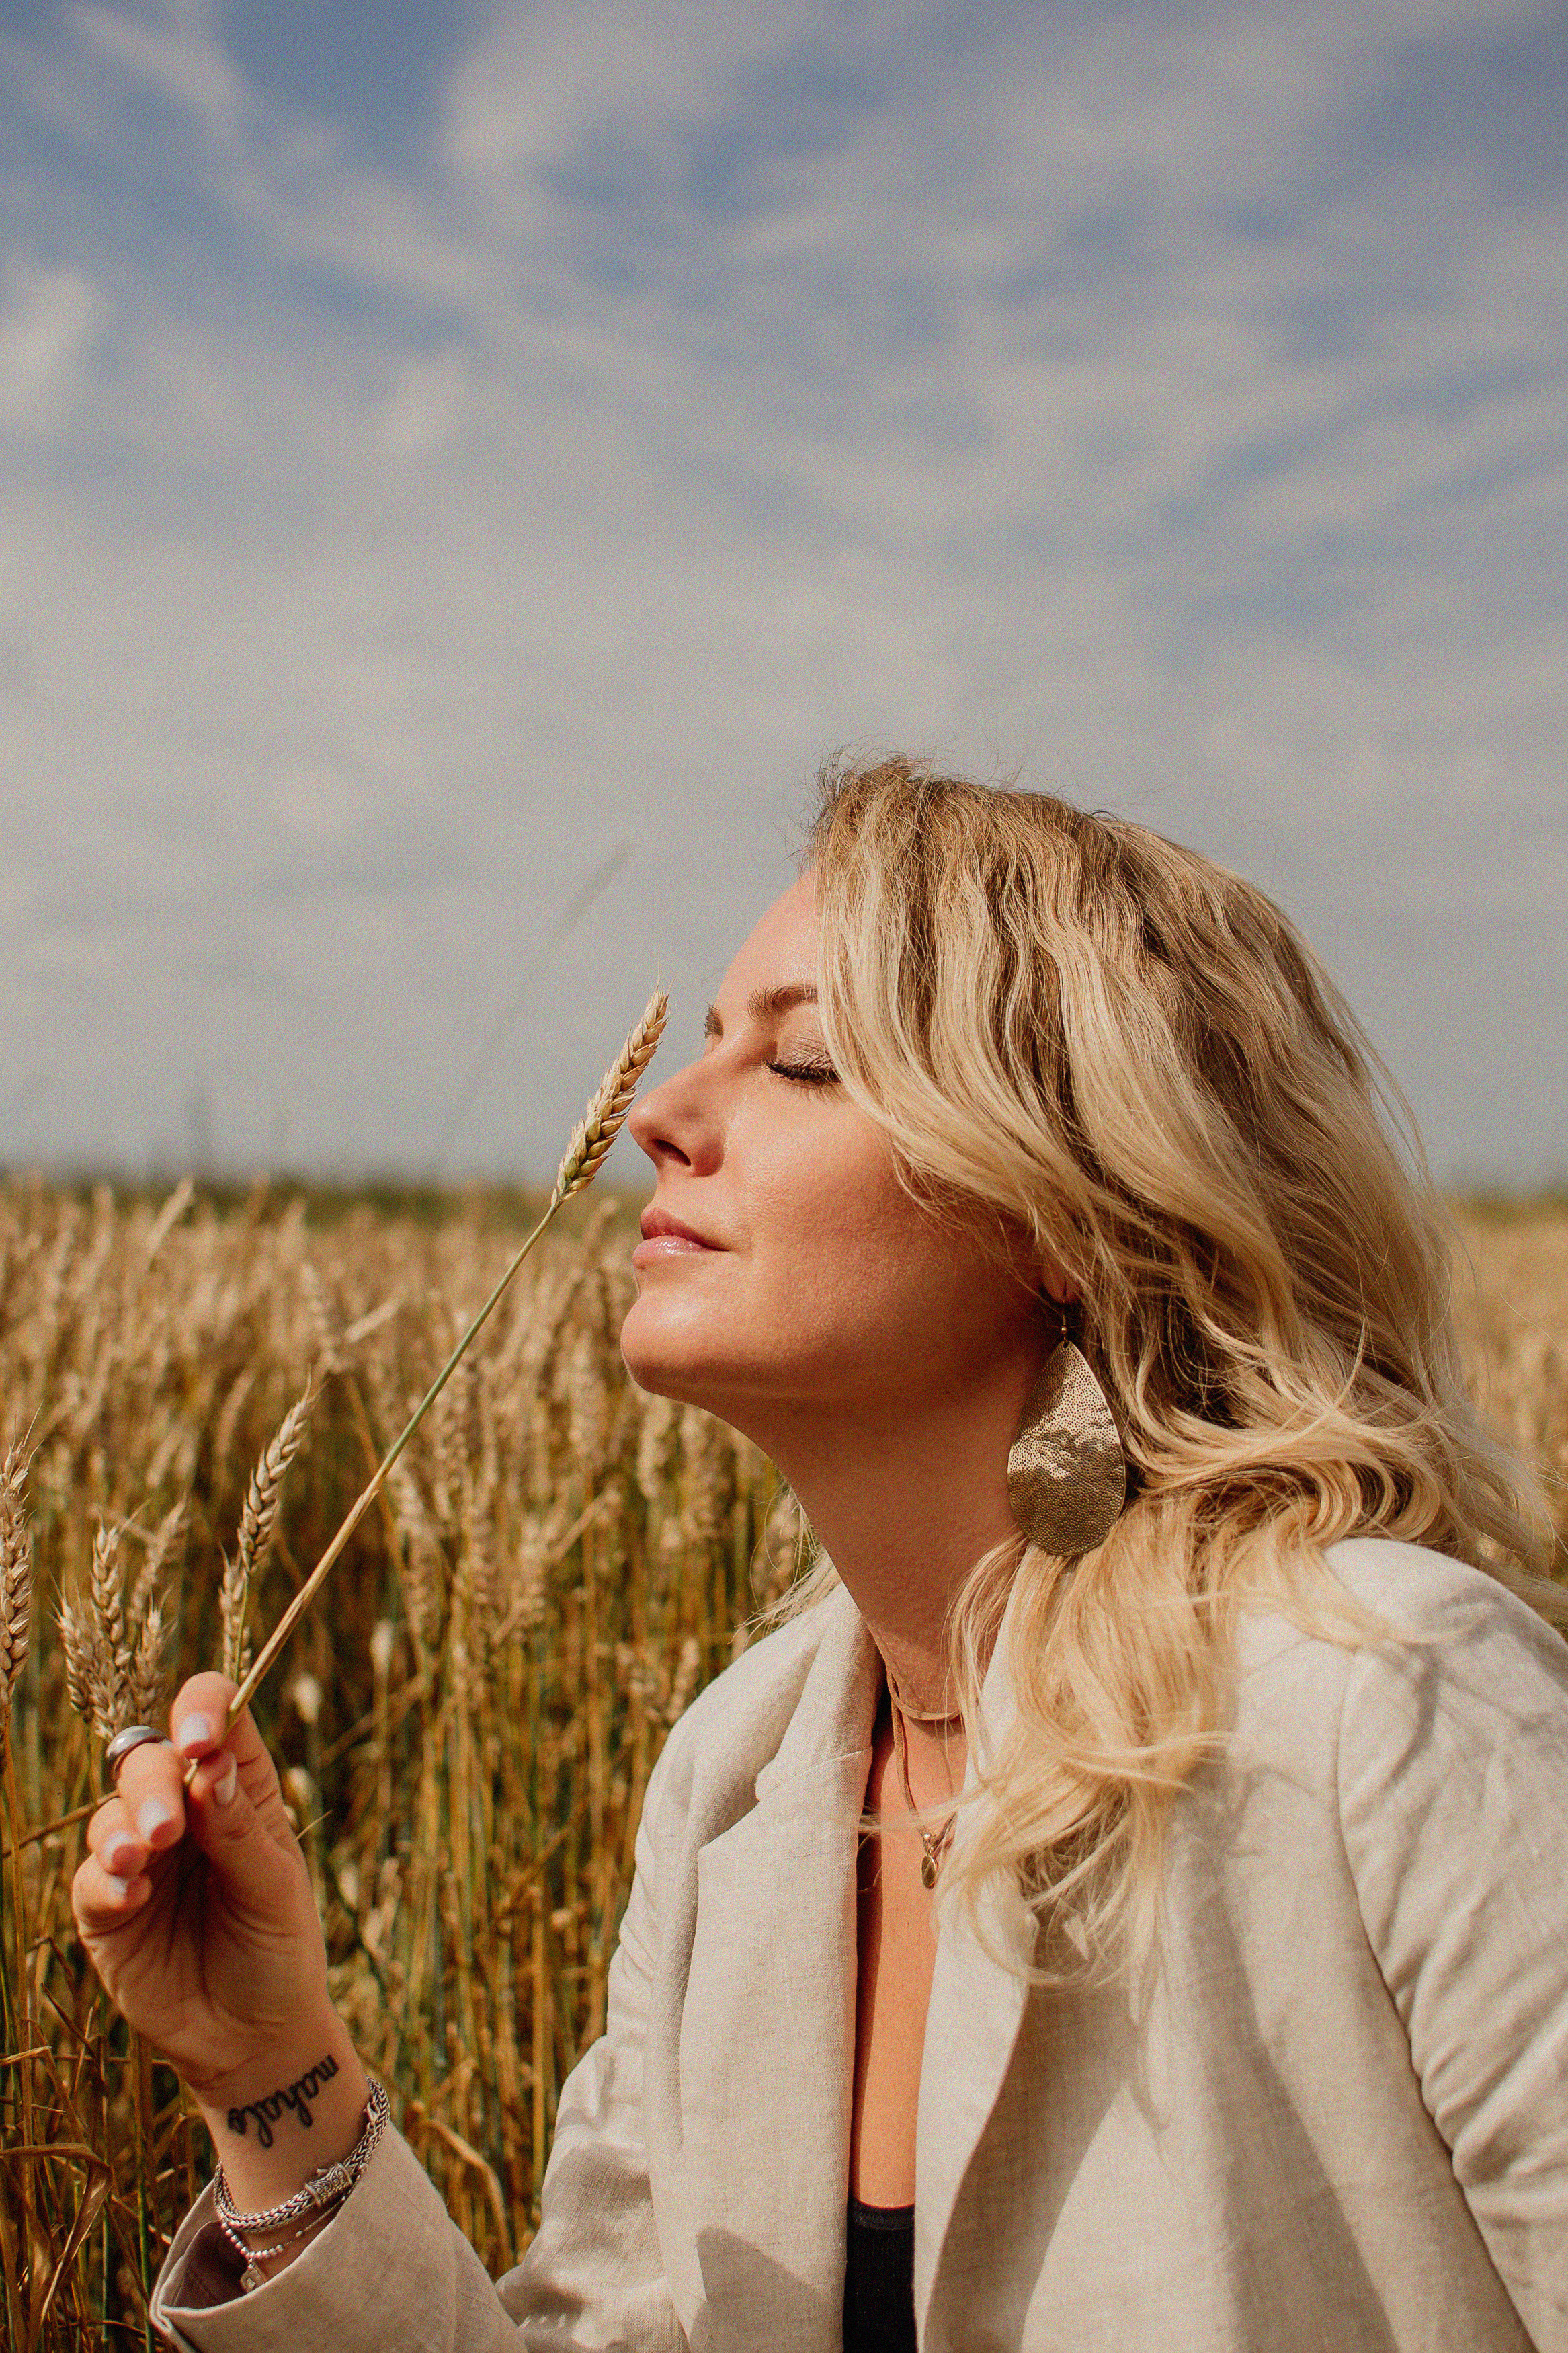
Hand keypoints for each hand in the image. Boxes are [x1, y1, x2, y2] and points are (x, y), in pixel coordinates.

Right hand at [72, 1672, 338, 2107]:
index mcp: (239, 1791)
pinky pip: (89, 1879)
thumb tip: (212, 1765)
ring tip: (141, 1859)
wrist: (253, 2038)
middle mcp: (186, 1813)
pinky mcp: (107, 1909)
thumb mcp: (276, 1890)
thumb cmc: (279, 1952)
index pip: (217, 1719)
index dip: (203, 1709)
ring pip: (112, 1813)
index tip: (199, 1738)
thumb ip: (241, 1831)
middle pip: (150, 1760)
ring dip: (123, 1829)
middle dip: (153, 1786)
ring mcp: (142, 1858)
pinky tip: (129, 1896)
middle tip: (167, 1830)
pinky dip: (105, 1880)